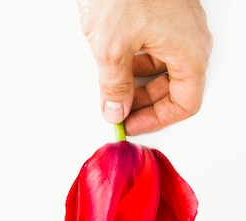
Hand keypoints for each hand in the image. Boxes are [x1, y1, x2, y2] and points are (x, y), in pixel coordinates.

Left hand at [77, 0, 212, 134]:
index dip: (156, 120)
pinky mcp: (163, 16)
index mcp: (189, 52)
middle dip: (144, 104)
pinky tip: (114, 62)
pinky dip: (135, 63)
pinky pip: (155, 49)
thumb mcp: (111, 49)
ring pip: (163, 69)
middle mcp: (190, 40)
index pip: (185, 103)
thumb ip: (114, 87)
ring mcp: (178, 27)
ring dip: (137, 83)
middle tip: (116, 111)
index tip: (130, 124)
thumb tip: (115, 111)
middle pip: (174, 88)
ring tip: (110, 87)